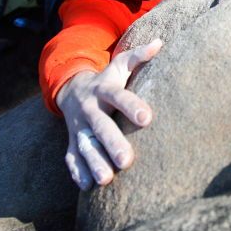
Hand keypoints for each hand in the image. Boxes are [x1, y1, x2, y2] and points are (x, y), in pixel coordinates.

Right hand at [56, 39, 162, 189]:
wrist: (71, 90)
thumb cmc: (107, 80)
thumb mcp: (119, 66)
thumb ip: (137, 57)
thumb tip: (159, 42)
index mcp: (104, 89)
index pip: (119, 97)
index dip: (132, 106)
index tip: (147, 119)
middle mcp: (89, 109)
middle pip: (101, 126)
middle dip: (112, 143)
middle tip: (127, 160)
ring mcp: (78, 127)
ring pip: (85, 146)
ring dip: (94, 162)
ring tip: (106, 179)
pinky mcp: (72, 141)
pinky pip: (71, 157)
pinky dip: (76, 172)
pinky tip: (87, 187)